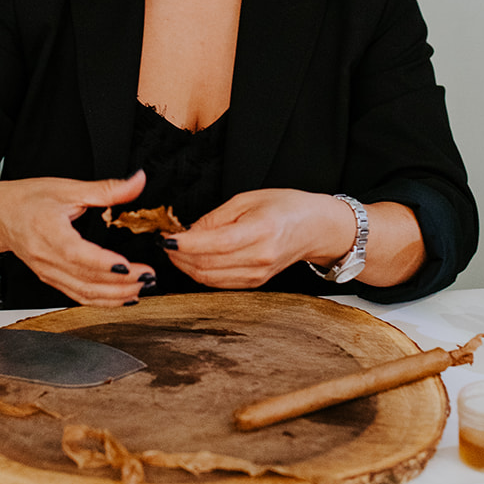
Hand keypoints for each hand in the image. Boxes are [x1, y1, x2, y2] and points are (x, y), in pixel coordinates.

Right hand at [0, 170, 155, 305]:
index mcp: (49, 232)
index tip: (129, 266)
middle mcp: (47, 258)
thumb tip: (137, 181)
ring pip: (83, 294)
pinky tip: (122, 297)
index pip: (78, 255)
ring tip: (141, 288)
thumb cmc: (27, 199)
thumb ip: (107, 189)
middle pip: (85, 280)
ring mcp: (48, 272)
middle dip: (121, 284)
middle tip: (148, 278)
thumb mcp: (68, 188)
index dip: (104, 264)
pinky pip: (77, 296)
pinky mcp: (50, 279)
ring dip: (115, 296)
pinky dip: (101, 301)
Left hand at [166, 189, 355, 289]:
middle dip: (179, 257)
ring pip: (209, 279)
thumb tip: (187, 232)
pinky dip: (201, 273)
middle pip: (207, 266)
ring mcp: (258, 275)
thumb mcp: (248, 200)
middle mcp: (260, 258)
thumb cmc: (286, 207)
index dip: (185, 244)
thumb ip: (215, 218)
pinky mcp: (255, 284)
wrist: (316, 228)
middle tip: (167, 243)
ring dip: (186, 267)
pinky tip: (194, 259)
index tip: (166, 238)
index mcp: (261, 231)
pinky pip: (219, 283)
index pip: (215, 244)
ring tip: (176, 251)